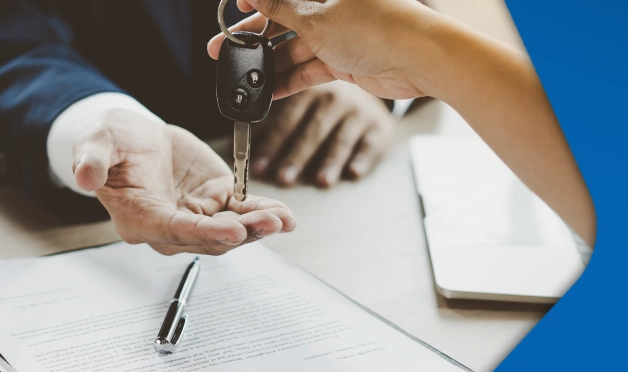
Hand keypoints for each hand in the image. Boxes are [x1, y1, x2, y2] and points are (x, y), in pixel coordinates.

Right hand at [73, 109, 295, 254]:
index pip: (173, 231)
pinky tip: (285, 215)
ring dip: (258, 227)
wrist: (133, 137)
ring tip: (283, 220)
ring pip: (230, 230)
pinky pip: (242, 212)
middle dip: (241, 233)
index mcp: (139, 219)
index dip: (203, 232)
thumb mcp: (96, 142)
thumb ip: (91, 160)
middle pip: (208, 237)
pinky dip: (263, 213)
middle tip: (269, 223)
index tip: (231, 230)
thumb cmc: (112, 143)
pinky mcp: (216, 202)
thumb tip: (83, 176)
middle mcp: (170, 227)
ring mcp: (196, 216)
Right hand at [208, 0, 443, 99]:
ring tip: (244, 79)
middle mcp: (331, 8)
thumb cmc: (375, 26)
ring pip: (294, 49)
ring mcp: (337, 35)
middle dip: (255, 38)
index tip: (235, 12)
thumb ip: (281, 8)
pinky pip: (309, 70)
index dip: (257, 3)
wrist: (417, 59)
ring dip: (270, 64)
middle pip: (283, 21)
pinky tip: (269, 92)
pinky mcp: (344, 61)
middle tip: (225, 51)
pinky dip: (290, 81)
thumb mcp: (317, 17)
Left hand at [252, 81, 393, 186]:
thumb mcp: (305, 93)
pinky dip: (363, 158)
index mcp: (309, 88)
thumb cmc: (328, 98)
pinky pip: (370, 143)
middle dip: (296, 156)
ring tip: (321, 181)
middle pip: (312, 131)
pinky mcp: (380, 126)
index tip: (257, 168)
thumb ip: (278, 109)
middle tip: (283, 179)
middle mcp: (335, 97)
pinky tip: (354, 173)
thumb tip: (240, 129)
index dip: (271, 144)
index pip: (286, 118)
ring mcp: (359, 111)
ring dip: (330, 161)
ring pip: (341, 138)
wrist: (375, 84)